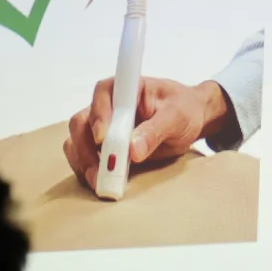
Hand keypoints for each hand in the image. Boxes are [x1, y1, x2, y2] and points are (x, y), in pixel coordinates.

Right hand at [64, 77, 228, 188]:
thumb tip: (132, 150)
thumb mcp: (177, 116)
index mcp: (125, 88)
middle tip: (101, 171)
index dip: (98, 115)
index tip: (102, 138)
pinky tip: (103, 182)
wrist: (193, 120)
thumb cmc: (184, 109)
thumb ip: (155, 131)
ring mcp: (103, 128)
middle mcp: (108, 106)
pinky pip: (86, 158)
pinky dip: (89, 171)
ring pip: (78, 142)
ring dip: (84, 163)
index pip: (102, 94)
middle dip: (86, 148)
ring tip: (101, 182)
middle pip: (81, 123)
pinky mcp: (105, 148)